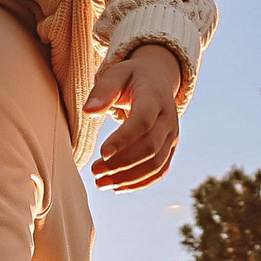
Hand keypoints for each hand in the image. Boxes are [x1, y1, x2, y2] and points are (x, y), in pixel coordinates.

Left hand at [84, 44, 183, 191]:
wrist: (157, 79)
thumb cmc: (131, 77)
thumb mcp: (116, 74)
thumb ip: (102, 91)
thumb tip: (88, 111)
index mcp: (155, 97)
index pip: (143, 121)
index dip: (124, 139)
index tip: (102, 153)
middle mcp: (169, 118)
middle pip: (150, 147)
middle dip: (122, 163)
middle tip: (95, 171)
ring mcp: (172, 135)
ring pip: (156, 164)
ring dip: (128, 177)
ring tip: (101, 183)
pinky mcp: (170, 148)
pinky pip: (160, 171)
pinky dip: (140, 183)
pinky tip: (117, 187)